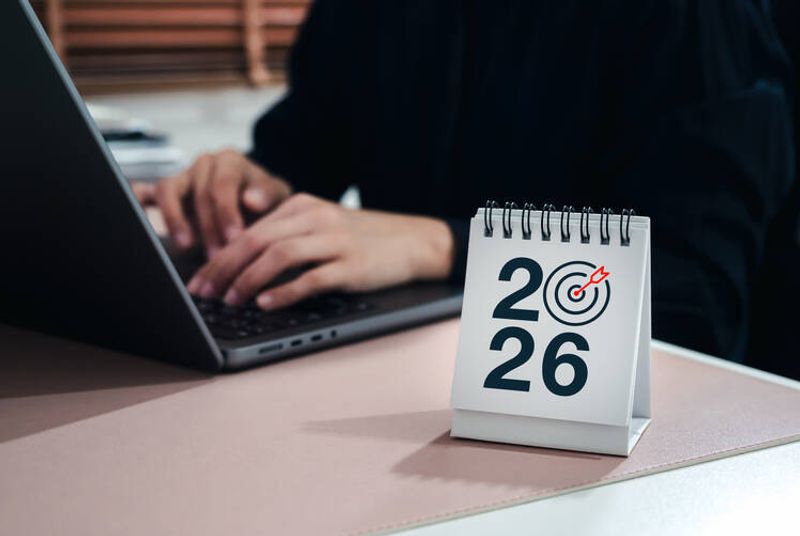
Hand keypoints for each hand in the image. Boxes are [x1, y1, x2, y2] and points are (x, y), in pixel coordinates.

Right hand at [133, 149, 290, 255]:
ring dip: (177, 222)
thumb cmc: (267, 202)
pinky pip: (147, 192)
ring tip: (187, 246)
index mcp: (230, 161)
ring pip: (169, 191)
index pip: (222, 184)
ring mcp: (184, 177)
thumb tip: (252, 199)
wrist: (258, 206)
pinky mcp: (168, 193)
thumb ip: (268, 196)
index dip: (226, 212)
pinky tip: (137, 208)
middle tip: (219, 256)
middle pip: (198, 194)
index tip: (234, 238)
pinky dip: (138, 199)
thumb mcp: (277, 198)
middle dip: (209, 229)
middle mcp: (204, 165)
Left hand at [186, 193, 454, 309]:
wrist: (412, 240)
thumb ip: (284, 235)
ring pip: (280, 255)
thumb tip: (237, 264)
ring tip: (230, 301)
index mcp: (301, 206)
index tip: (198, 281)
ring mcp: (335, 240)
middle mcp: (315, 217)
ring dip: (248, 279)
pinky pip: (311, 278)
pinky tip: (266, 304)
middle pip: (257, 240)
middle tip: (203, 293)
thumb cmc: (361, 239)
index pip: (248, 230)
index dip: (218, 257)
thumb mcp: (320, 225)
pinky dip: (285, 292)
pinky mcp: (352, 265)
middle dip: (223, 268)